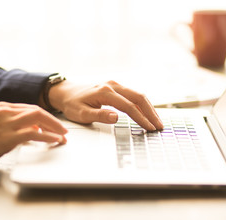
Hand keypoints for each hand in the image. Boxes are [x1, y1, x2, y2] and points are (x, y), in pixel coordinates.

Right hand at [0, 102, 67, 182]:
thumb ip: (12, 125)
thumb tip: (33, 129)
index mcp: (2, 108)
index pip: (31, 108)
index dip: (46, 117)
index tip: (55, 125)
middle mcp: (6, 112)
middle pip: (38, 111)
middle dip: (54, 120)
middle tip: (64, 130)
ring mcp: (6, 123)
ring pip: (38, 118)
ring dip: (55, 127)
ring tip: (63, 136)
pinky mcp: (7, 137)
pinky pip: (34, 133)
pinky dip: (48, 136)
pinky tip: (55, 140)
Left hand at [48, 80, 162, 129]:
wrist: (66, 93)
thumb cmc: (72, 104)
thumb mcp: (81, 113)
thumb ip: (99, 115)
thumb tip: (116, 117)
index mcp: (105, 92)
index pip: (129, 106)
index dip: (141, 118)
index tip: (149, 128)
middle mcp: (113, 85)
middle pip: (138, 97)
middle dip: (151, 112)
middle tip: (159, 126)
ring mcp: (115, 85)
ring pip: (138, 95)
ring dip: (149, 108)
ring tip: (157, 121)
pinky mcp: (116, 87)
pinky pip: (133, 95)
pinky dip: (142, 104)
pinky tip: (147, 113)